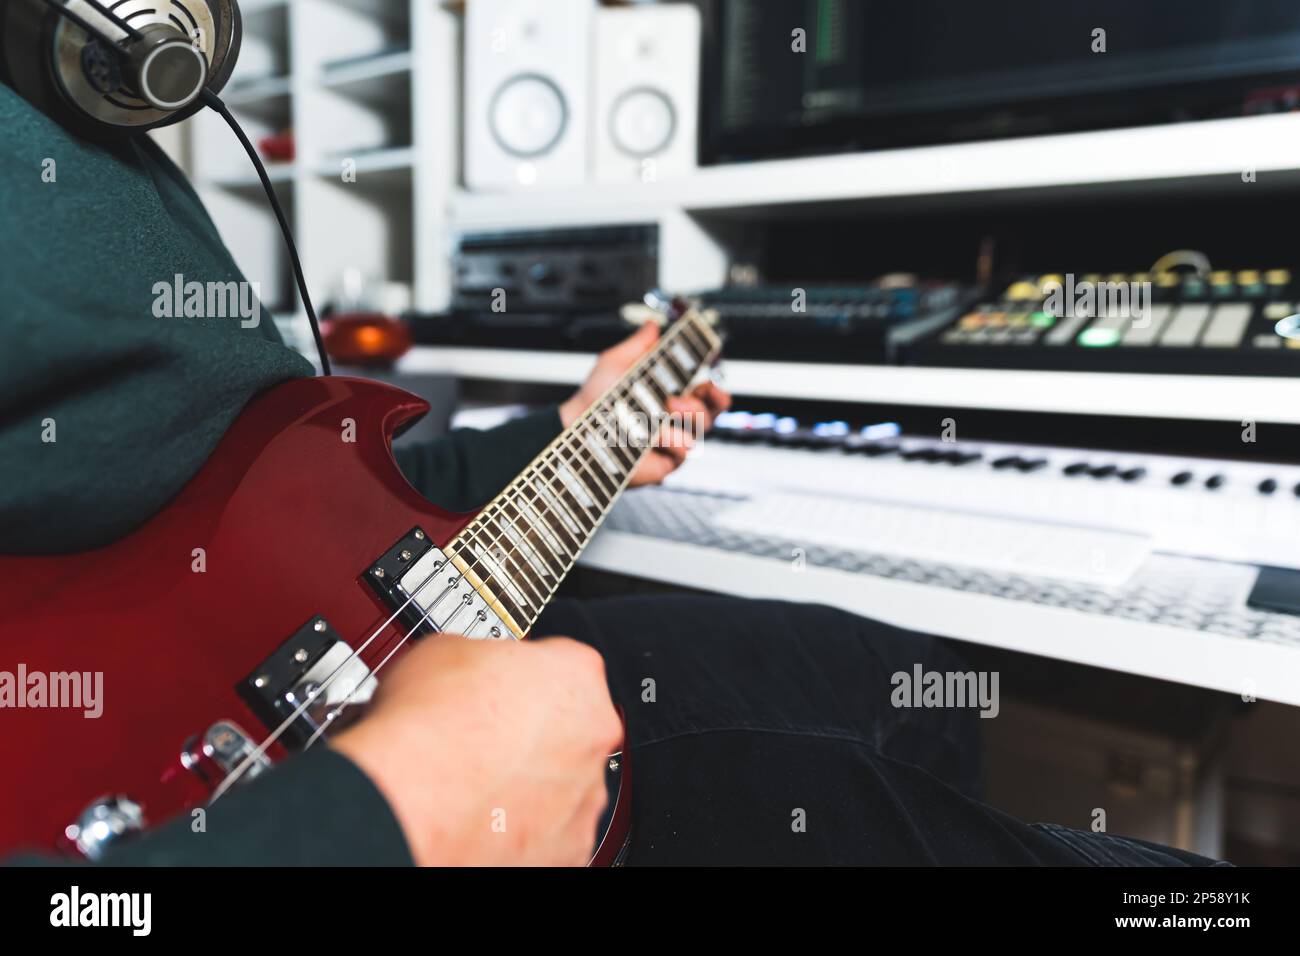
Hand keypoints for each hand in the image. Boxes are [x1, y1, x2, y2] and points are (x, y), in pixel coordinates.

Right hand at [333, 635, 620, 865]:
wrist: (404, 804)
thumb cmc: (424, 731)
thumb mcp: (445, 650)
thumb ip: (483, 658)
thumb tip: (470, 668)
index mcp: (575, 674)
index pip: (563, 663)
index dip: (523, 674)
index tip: (500, 686)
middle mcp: (593, 736)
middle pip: (571, 726)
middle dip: (534, 732)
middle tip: (485, 736)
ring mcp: (583, 798)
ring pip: (564, 784)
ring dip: (531, 782)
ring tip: (476, 783)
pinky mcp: (567, 851)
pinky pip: (551, 833)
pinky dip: (522, 827)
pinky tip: (483, 817)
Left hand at [559, 323, 731, 486]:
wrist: (577, 427)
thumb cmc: (594, 398)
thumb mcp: (616, 363)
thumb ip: (638, 345)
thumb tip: (653, 326)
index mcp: (669, 396)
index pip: (704, 393)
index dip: (714, 388)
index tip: (712, 380)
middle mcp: (674, 420)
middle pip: (711, 412)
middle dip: (709, 401)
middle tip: (684, 395)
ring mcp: (671, 441)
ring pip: (701, 429)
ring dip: (690, 416)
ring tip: (667, 408)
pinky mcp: (665, 462)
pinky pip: (685, 453)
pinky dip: (675, 441)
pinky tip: (658, 436)